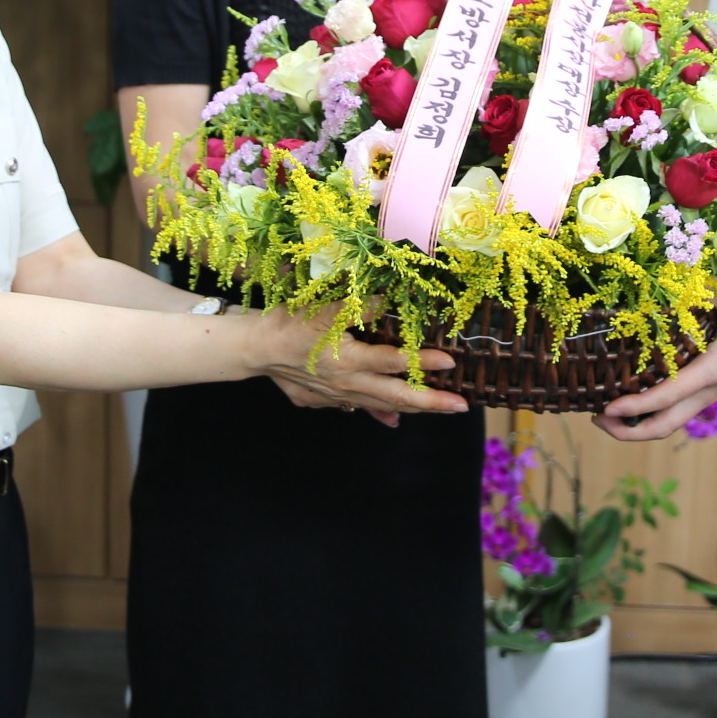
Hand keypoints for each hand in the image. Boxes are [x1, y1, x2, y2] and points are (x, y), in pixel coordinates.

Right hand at [253, 313, 463, 418]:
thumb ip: (359, 305)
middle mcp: (348, 384)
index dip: (422, 361)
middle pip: (397, 396)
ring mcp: (338, 396)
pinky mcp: (326, 401)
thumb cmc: (289, 323)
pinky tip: (393, 420)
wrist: (255, 349)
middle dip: (432, 402)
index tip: (451, 361)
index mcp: (350, 360)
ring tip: (442, 410)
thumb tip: (388, 297)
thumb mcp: (324, 308)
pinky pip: (359, 408)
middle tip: (461, 407)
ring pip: (383, 405)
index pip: (394, 362)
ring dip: (413, 408)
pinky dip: (379, 413)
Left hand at [598, 293, 716, 440]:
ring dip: (640, 423)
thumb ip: (706, 285)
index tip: (607, 407)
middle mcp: (712, 389)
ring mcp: (715, 394)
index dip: (635, 406)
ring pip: (673, 422)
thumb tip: (669, 274)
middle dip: (628, 430)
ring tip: (610, 412)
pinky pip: (681, 409)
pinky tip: (639, 395)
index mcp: (715, 369)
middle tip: (597, 419)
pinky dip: (656, 410)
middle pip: (665, 426)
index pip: (667, 397)